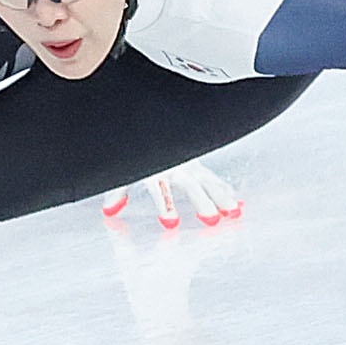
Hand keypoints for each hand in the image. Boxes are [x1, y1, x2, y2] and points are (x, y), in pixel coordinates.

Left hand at [97, 162, 241, 228]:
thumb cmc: (136, 150)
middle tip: (211, 220)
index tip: (171, 223)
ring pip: (208, 180)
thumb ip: (118, 192)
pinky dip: (225, 190)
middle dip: (202, 202)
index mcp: (155, 168)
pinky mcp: (197, 164)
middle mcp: (175, 165)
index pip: (160, 189)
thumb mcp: (124, 171)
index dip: (166, 206)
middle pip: (191, 184)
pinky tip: (236, 202)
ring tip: (233, 213)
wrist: (150, 121)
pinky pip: (213, 178)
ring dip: (222, 198)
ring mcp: (188, 164)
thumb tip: (110, 211)